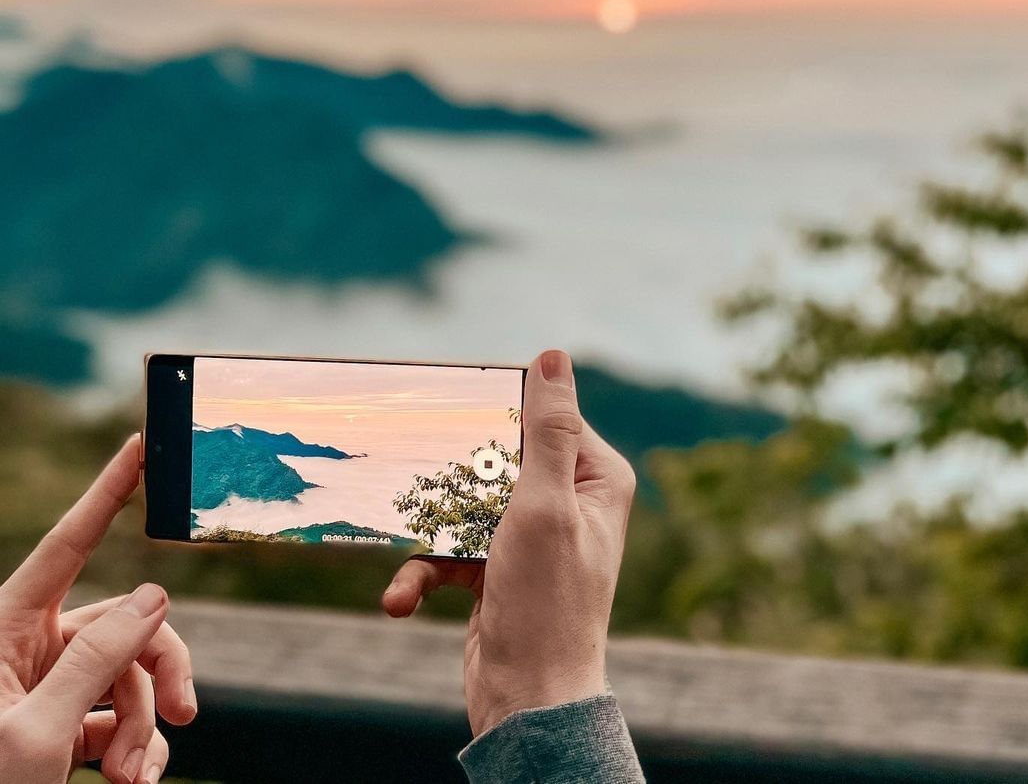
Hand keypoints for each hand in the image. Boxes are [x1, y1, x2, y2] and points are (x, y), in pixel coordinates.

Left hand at [0, 436, 196, 783]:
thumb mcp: (37, 733)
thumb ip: (98, 659)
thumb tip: (156, 595)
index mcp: (6, 628)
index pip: (68, 544)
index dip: (107, 491)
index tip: (138, 445)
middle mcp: (27, 647)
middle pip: (123, 625)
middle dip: (159, 670)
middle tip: (184, 714)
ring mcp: (45, 687)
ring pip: (127, 676)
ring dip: (143, 728)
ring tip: (136, 780)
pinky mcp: (59, 727)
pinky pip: (115, 717)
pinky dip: (133, 748)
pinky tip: (135, 782)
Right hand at [383, 349, 635, 737]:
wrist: (527, 705)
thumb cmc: (546, 604)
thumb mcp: (544, 506)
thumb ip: (548, 431)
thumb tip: (553, 355)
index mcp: (594, 477)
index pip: (543, 416)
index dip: (495, 410)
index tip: (445, 400)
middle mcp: (567, 500)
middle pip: (494, 458)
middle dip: (450, 474)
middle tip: (409, 466)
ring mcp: (531, 537)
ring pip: (464, 505)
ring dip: (428, 534)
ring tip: (407, 556)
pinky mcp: (498, 570)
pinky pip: (450, 551)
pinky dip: (422, 572)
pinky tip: (400, 597)